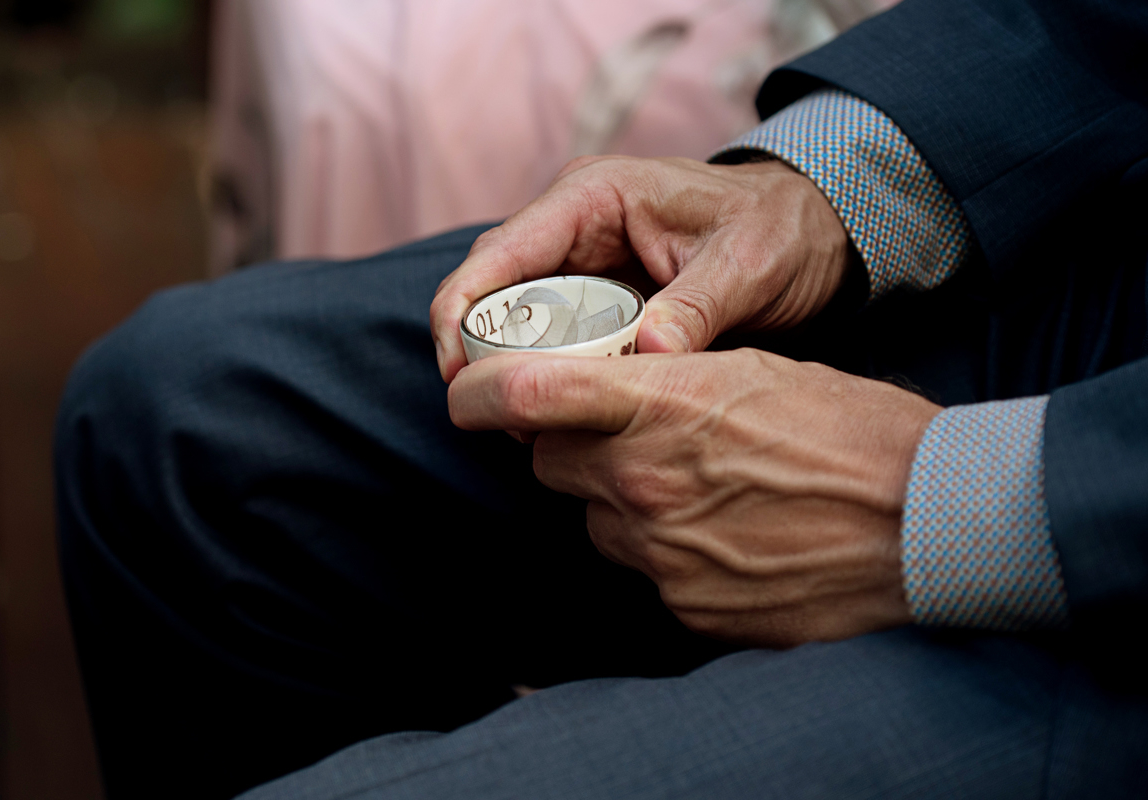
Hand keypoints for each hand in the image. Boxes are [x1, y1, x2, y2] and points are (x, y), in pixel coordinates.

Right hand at [430, 156, 851, 381]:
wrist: (806, 231)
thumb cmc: (776, 231)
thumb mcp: (746, 265)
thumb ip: (696, 307)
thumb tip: (651, 354)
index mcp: (592, 196)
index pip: (498, 253)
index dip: (462, 312)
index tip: (456, 373)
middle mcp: (571, 223)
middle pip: (492, 290)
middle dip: (481, 353)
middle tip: (495, 418)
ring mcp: (579, 259)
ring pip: (515, 319)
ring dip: (512, 370)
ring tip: (525, 427)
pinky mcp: (594, 295)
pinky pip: (551, 337)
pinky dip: (548, 373)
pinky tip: (558, 412)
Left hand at [448, 349, 940, 646]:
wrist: (926, 525)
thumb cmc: (851, 430)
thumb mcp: (754, 370)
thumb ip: (661, 380)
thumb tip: (605, 391)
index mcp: (663, 401)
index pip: (523, 395)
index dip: (477, 393)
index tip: (469, 395)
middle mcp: (644, 479)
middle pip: (549, 462)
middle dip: (571, 446)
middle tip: (630, 436)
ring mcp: (660, 550)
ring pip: (593, 517)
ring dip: (620, 500)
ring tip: (700, 490)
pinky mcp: (681, 605)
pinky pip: (639, 569)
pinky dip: (662, 551)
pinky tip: (724, 536)